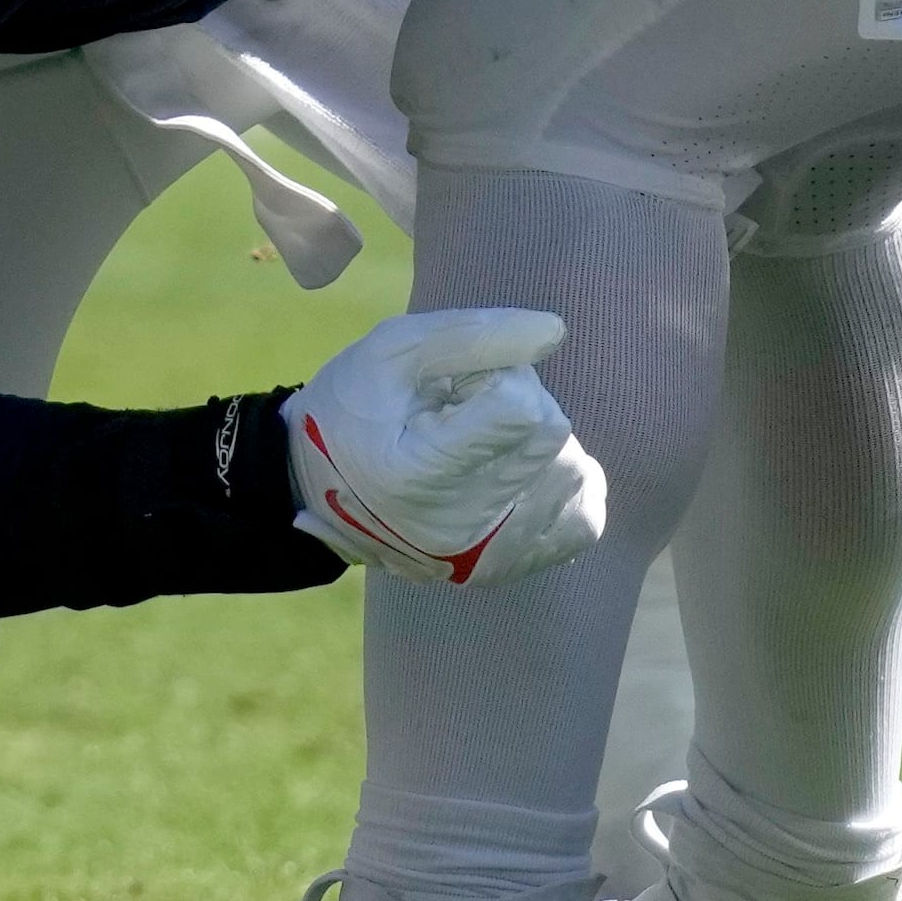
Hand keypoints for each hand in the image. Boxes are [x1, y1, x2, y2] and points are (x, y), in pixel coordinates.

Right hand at [282, 305, 606, 586]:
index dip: (497, 375)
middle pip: (548, 434)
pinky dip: (568, 487)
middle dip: (519, 400)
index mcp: (417, 472)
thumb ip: (474, 335)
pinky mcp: (505, 568)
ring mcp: (482, 556)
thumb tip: (556, 332)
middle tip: (464, 408)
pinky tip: (532, 470)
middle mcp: (454, 526)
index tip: (455, 384)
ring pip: (571, 471)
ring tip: (484, 443)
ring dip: (539, 442)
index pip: (521, 409)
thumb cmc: (354, 407)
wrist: (319, 488)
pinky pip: (582, 522)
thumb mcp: (394, 350)